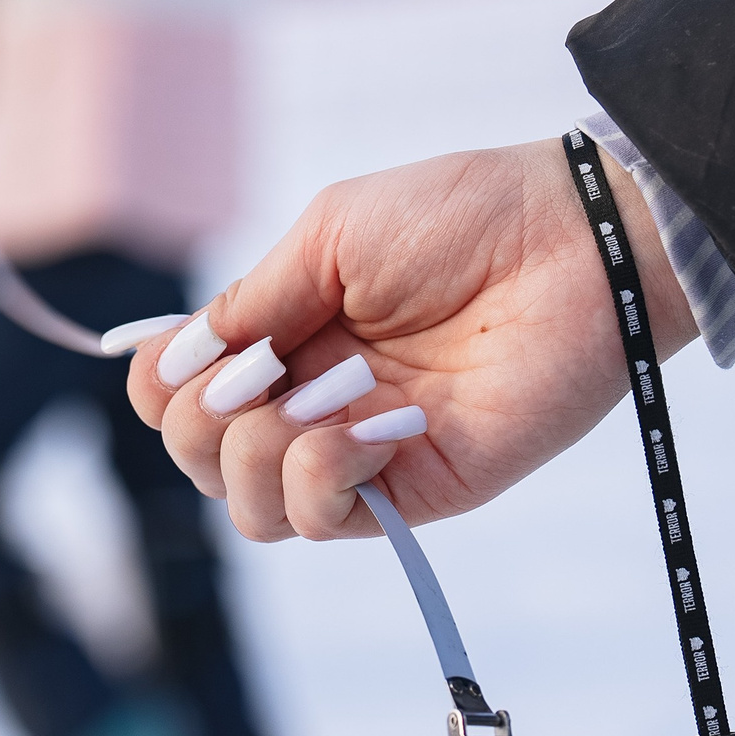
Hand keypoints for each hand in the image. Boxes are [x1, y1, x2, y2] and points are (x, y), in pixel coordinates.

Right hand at [125, 140, 695, 540]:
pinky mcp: (418, 490)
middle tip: (262, 370)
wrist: (572, 241)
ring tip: (326, 395)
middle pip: (200, 462)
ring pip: (253, 510)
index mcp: (285, 339)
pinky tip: (368, 425)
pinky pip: (327, 518)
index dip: (162, 387)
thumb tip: (173, 360)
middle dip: (202, 420)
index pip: (180, 400)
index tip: (189, 354)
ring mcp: (362, 453)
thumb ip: (250, 303)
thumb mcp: (327, 236)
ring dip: (261, 449)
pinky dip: (323, 472)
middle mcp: (311, 404)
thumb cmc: (461, 217)